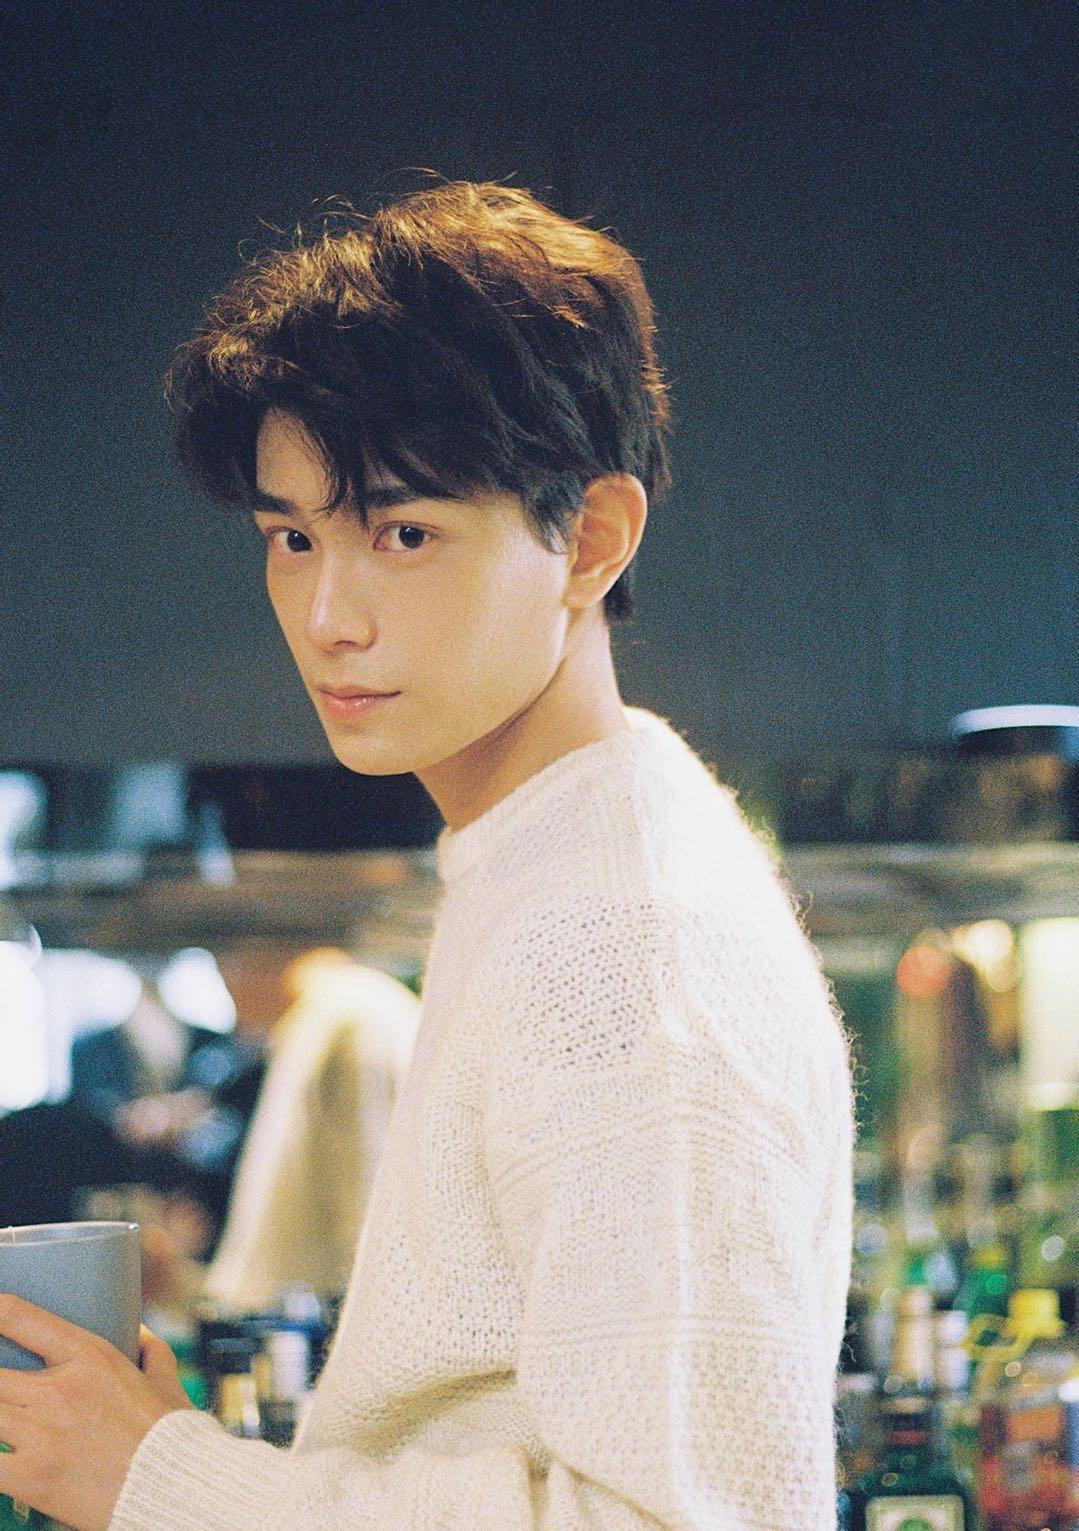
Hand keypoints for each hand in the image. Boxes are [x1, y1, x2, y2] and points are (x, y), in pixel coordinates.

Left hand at [0, 1296, 193, 1530]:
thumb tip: (140, 1330)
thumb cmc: (170, 1435)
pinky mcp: (29, 1477)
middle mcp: (58, 1390)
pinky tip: (2, 1456)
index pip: (24, 1319)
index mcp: (90, 1357)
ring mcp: (40, 1434)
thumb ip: (150, 1351)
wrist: (173, 1488)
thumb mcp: (166, 1380)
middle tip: (7, 1386)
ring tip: (6, 1416)